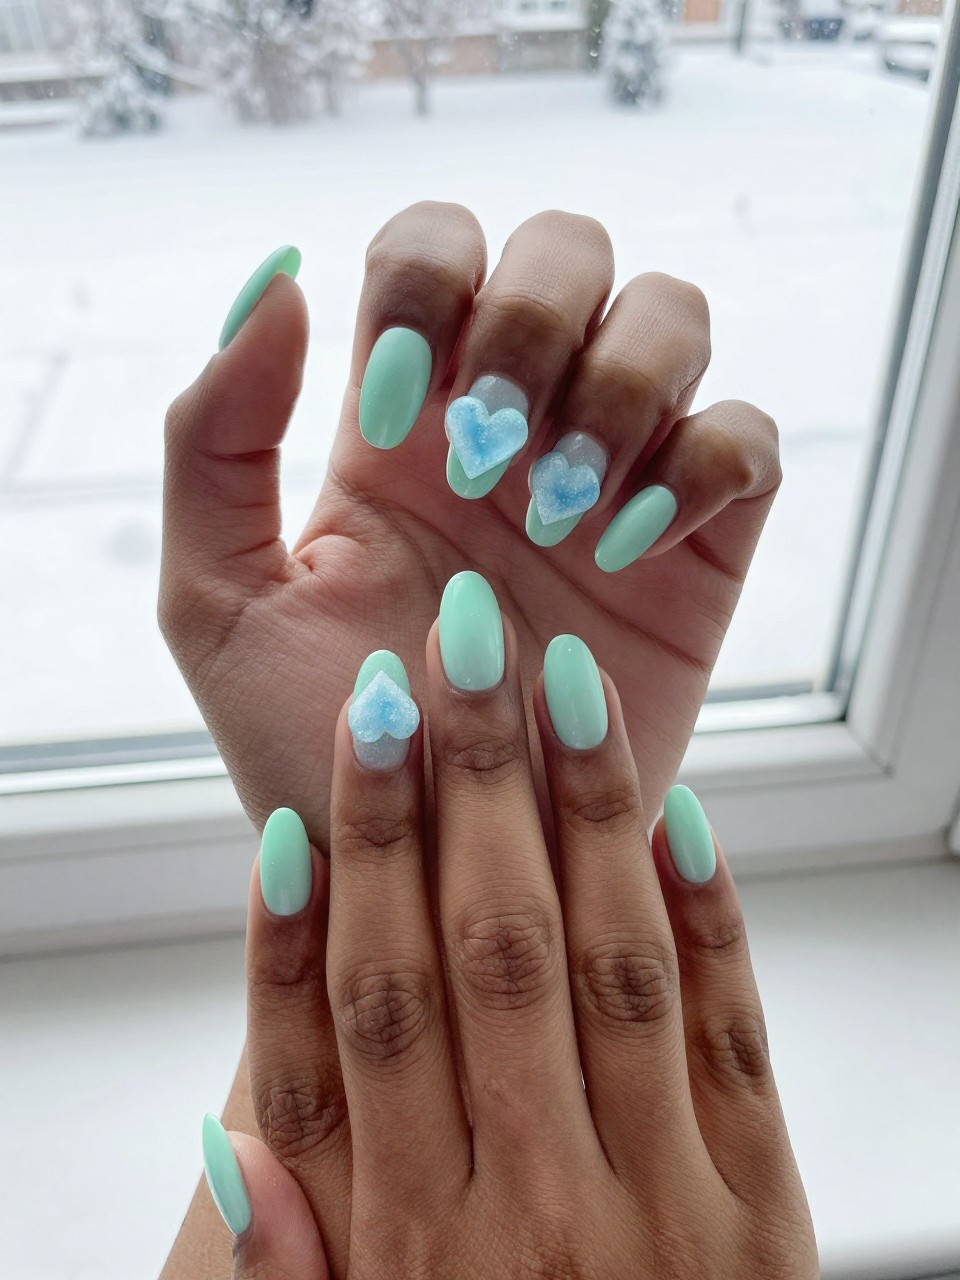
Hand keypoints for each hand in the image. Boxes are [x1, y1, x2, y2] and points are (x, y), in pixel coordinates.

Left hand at [161, 204, 779, 842]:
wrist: (433, 871)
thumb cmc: (316, 751)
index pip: (433, 246)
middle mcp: (510, 429)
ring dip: (621, 389)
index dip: (426, 292)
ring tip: (563, 515)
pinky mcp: (696, 548)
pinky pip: (745, 439)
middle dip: (535, 324)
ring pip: (670, 315)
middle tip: (495, 459)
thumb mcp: (219, 605)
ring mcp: (611, 479)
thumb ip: (213, 441)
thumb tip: (275, 276)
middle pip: (568, 248)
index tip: (397, 422)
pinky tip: (631, 550)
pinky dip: (701, 468)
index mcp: (398, 422)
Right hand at [202, 593, 815, 1277]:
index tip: (319, 778)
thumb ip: (290, 1265)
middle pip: (469, 957)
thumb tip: (225, 1130)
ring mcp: (657, 1204)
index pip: (350, 1027)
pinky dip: (704, 916)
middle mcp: (523, 1212)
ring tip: (548, 684)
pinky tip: (671, 813)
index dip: (321, 894)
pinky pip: (732, 1036)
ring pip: (596, 965)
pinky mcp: (764, 1213)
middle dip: (449, 793)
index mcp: (408, 1250)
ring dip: (570, 811)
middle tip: (440, 657)